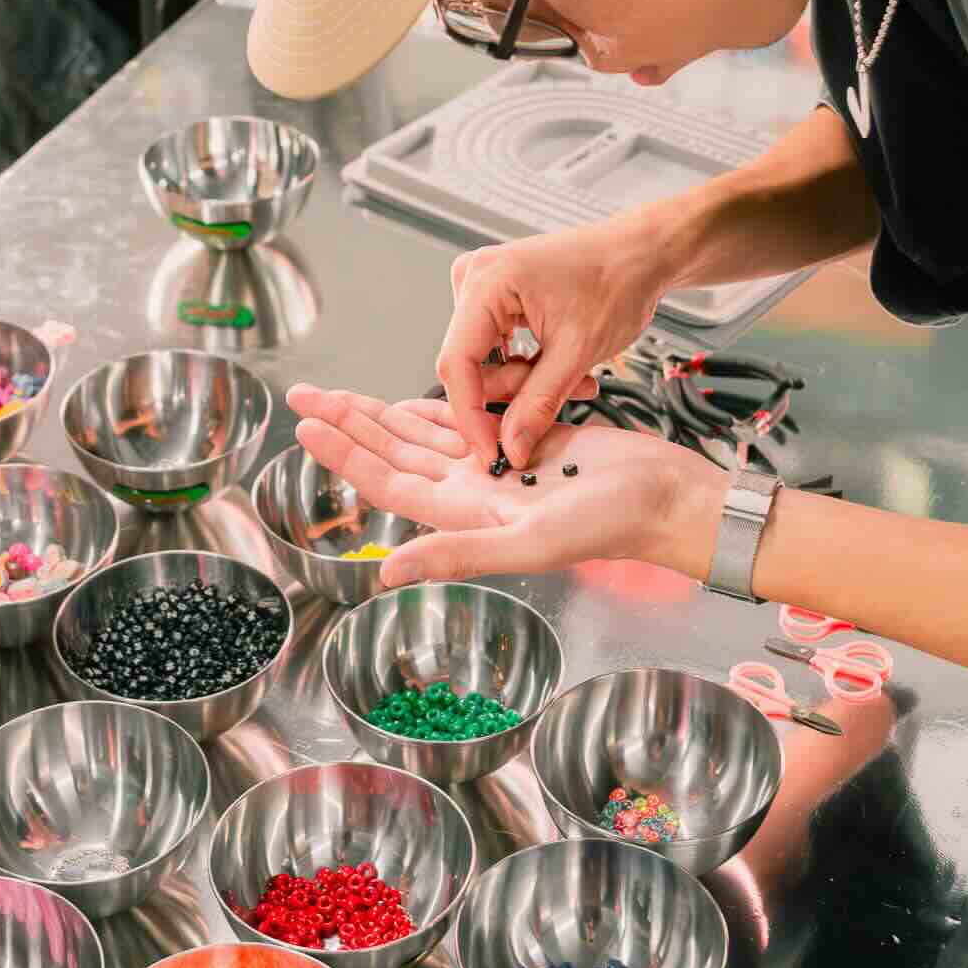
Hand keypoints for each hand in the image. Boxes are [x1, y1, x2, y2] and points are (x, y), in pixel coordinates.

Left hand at [287, 384, 721, 586]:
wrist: (664, 499)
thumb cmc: (609, 525)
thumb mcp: (527, 543)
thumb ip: (455, 555)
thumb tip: (384, 573)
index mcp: (465, 513)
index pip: (387, 481)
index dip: (345, 455)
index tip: (305, 428)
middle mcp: (474, 490)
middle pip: (394, 452)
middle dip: (348, 424)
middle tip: (303, 395)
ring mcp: (499, 464)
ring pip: (425, 434)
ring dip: (381, 413)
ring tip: (342, 394)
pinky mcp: (527, 438)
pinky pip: (469, 418)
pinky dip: (438, 405)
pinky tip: (414, 397)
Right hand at [437, 216, 670, 468]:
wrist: (640, 254)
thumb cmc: (617, 280)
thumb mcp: (578, 351)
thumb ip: (538, 403)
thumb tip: (510, 448)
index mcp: (486, 282)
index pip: (456, 363)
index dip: (471, 416)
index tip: (490, 453)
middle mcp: (474, 279)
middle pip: (470, 365)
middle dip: (515, 393)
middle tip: (563, 398)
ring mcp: (483, 287)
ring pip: (485, 363)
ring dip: (527, 382)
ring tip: (576, 379)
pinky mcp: (496, 298)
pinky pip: (496, 349)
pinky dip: (528, 366)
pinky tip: (561, 364)